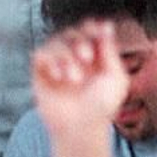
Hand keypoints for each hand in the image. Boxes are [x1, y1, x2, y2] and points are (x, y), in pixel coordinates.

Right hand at [31, 21, 128, 140]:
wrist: (81, 130)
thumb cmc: (102, 108)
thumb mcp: (116, 79)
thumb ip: (110, 51)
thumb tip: (106, 26)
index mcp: (95, 58)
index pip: (90, 32)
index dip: (93, 28)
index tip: (98, 31)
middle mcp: (75, 58)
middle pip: (72, 33)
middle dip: (80, 41)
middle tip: (87, 57)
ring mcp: (57, 65)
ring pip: (56, 42)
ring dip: (65, 55)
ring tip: (73, 78)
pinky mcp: (42, 73)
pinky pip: (40, 54)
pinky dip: (50, 61)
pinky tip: (59, 77)